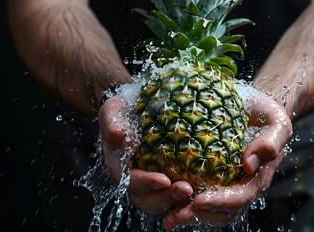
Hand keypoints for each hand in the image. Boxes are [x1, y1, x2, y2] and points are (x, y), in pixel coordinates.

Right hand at [98, 96, 192, 214]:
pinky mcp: (166, 185)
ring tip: (193, 190)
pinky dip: (185, 200)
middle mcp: (133, 180)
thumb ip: (111, 121)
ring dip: (176, 200)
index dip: (145, 183)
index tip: (163, 180)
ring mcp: (150, 186)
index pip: (129, 181)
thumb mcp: (114, 109)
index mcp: (118, 166)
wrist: (137, 111)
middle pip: (146, 200)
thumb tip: (118, 135)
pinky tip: (202, 192)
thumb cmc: (124, 111)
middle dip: (165, 198)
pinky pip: (175, 199)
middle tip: (186, 189)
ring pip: (160, 203)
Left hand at [163, 97, 292, 229]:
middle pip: (225, 212)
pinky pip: (202, 201)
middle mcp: (244, 187)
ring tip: (170, 219)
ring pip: (213, 213)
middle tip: (177, 215)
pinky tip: (168, 206)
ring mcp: (229, 186)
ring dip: (192, 217)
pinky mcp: (215, 181)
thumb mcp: (275, 121)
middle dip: (201, 216)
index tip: (199, 199)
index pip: (241, 196)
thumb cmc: (264, 114)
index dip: (221, 201)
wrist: (255, 109)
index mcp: (258, 177)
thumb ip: (270, 142)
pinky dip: (186, 206)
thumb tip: (248, 164)